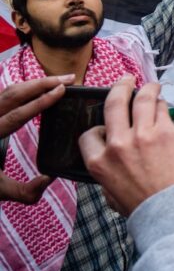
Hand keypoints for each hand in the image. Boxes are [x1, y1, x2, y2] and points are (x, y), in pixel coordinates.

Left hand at [0, 75, 73, 203]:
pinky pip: (4, 95)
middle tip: (69, 78)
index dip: (42, 101)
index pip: (18, 114)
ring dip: (34, 83)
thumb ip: (26, 191)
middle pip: (13, 94)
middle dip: (42, 83)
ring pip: (8, 91)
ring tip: (59, 81)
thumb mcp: (0, 191)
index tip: (63, 90)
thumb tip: (49, 178)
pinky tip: (39, 88)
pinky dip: (24, 89)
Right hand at [79, 77, 173, 216]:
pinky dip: (162, 103)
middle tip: (124, 80)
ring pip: (140, 99)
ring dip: (145, 87)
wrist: (170, 212)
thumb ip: (106, 177)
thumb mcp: (110, 196)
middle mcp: (117, 144)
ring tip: (150, 84)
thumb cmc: (143, 208)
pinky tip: (164, 101)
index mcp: (98, 162)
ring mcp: (141, 135)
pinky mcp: (165, 132)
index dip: (98, 129)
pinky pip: (161, 109)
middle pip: (113, 104)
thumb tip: (110, 165)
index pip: (89, 134)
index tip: (108, 126)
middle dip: (118, 87)